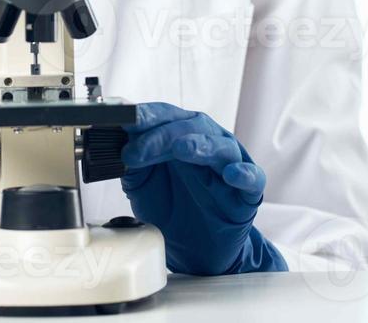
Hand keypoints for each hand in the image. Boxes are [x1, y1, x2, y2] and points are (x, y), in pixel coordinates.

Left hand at [120, 102, 285, 275]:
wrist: (195, 251)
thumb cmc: (173, 209)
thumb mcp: (142, 185)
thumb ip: (132, 163)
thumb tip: (115, 141)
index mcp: (182, 137)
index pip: (166, 116)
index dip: (146, 116)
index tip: (124, 119)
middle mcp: (208, 145)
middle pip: (191, 127)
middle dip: (161, 136)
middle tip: (137, 151)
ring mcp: (229, 167)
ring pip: (221, 146)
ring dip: (200, 145)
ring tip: (182, 149)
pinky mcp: (247, 194)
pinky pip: (252, 178)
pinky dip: (243, 174)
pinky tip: (231, 174)